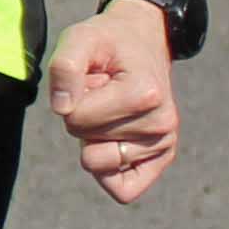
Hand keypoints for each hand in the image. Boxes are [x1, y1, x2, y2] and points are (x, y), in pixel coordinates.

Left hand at [40, 0, 185, 202]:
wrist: (143, 42)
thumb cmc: (107, 42)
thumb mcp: (79, 38)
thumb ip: (65, 66)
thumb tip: (63, 109)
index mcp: (144, 94)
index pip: (75, 118)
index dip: (71, 98)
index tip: (94, 79)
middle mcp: (162, 123)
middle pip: (85, 144)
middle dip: (83, 117)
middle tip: (103, 92)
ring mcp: (165, 143)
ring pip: (98, 165)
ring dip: (94, 139)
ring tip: (112, 109)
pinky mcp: (162, 159)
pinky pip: (123, 190)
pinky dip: (107, 172)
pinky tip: (112, 142)